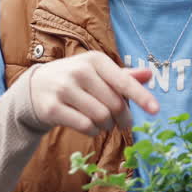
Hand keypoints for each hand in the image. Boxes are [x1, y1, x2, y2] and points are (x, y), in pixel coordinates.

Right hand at [28, 51, 159, 134]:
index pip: (124, 81)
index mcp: (95, 59)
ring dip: (107, 125)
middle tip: (123, 122)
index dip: (142, 97)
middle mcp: (79, 71)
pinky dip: (93, 131)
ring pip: (101, 117)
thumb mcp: (98, 72)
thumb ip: (124, 75)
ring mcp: (63, 89)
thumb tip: (149, 74)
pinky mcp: (52, 108)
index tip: (156, 110)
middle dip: (123, 118)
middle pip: (115, 104)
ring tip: (103, 122)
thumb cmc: (76, 80)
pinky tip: (90, 126)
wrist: (35, 87)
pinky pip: (85, 126)